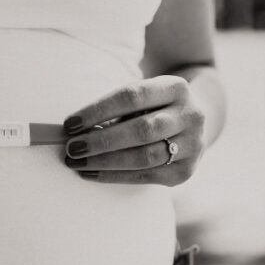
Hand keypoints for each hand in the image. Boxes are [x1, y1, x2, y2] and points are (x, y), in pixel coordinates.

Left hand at [61, 75, 205, 185]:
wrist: (193, 122)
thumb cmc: (153, 107)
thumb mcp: (143, 97)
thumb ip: (116, 109)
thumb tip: (76, 130)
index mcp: (176, 88)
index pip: (132, 96)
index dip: (98, 110)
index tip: (70, 123)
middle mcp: (190, 115)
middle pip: (142, 130)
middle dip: (101, 141)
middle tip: (72, 148)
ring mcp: (192, 145)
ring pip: (145, 157)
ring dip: (105, 162)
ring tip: (77, 163)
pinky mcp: (185, 171)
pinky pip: (145, 177)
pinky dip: (114, 176)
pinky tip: (91, 173)